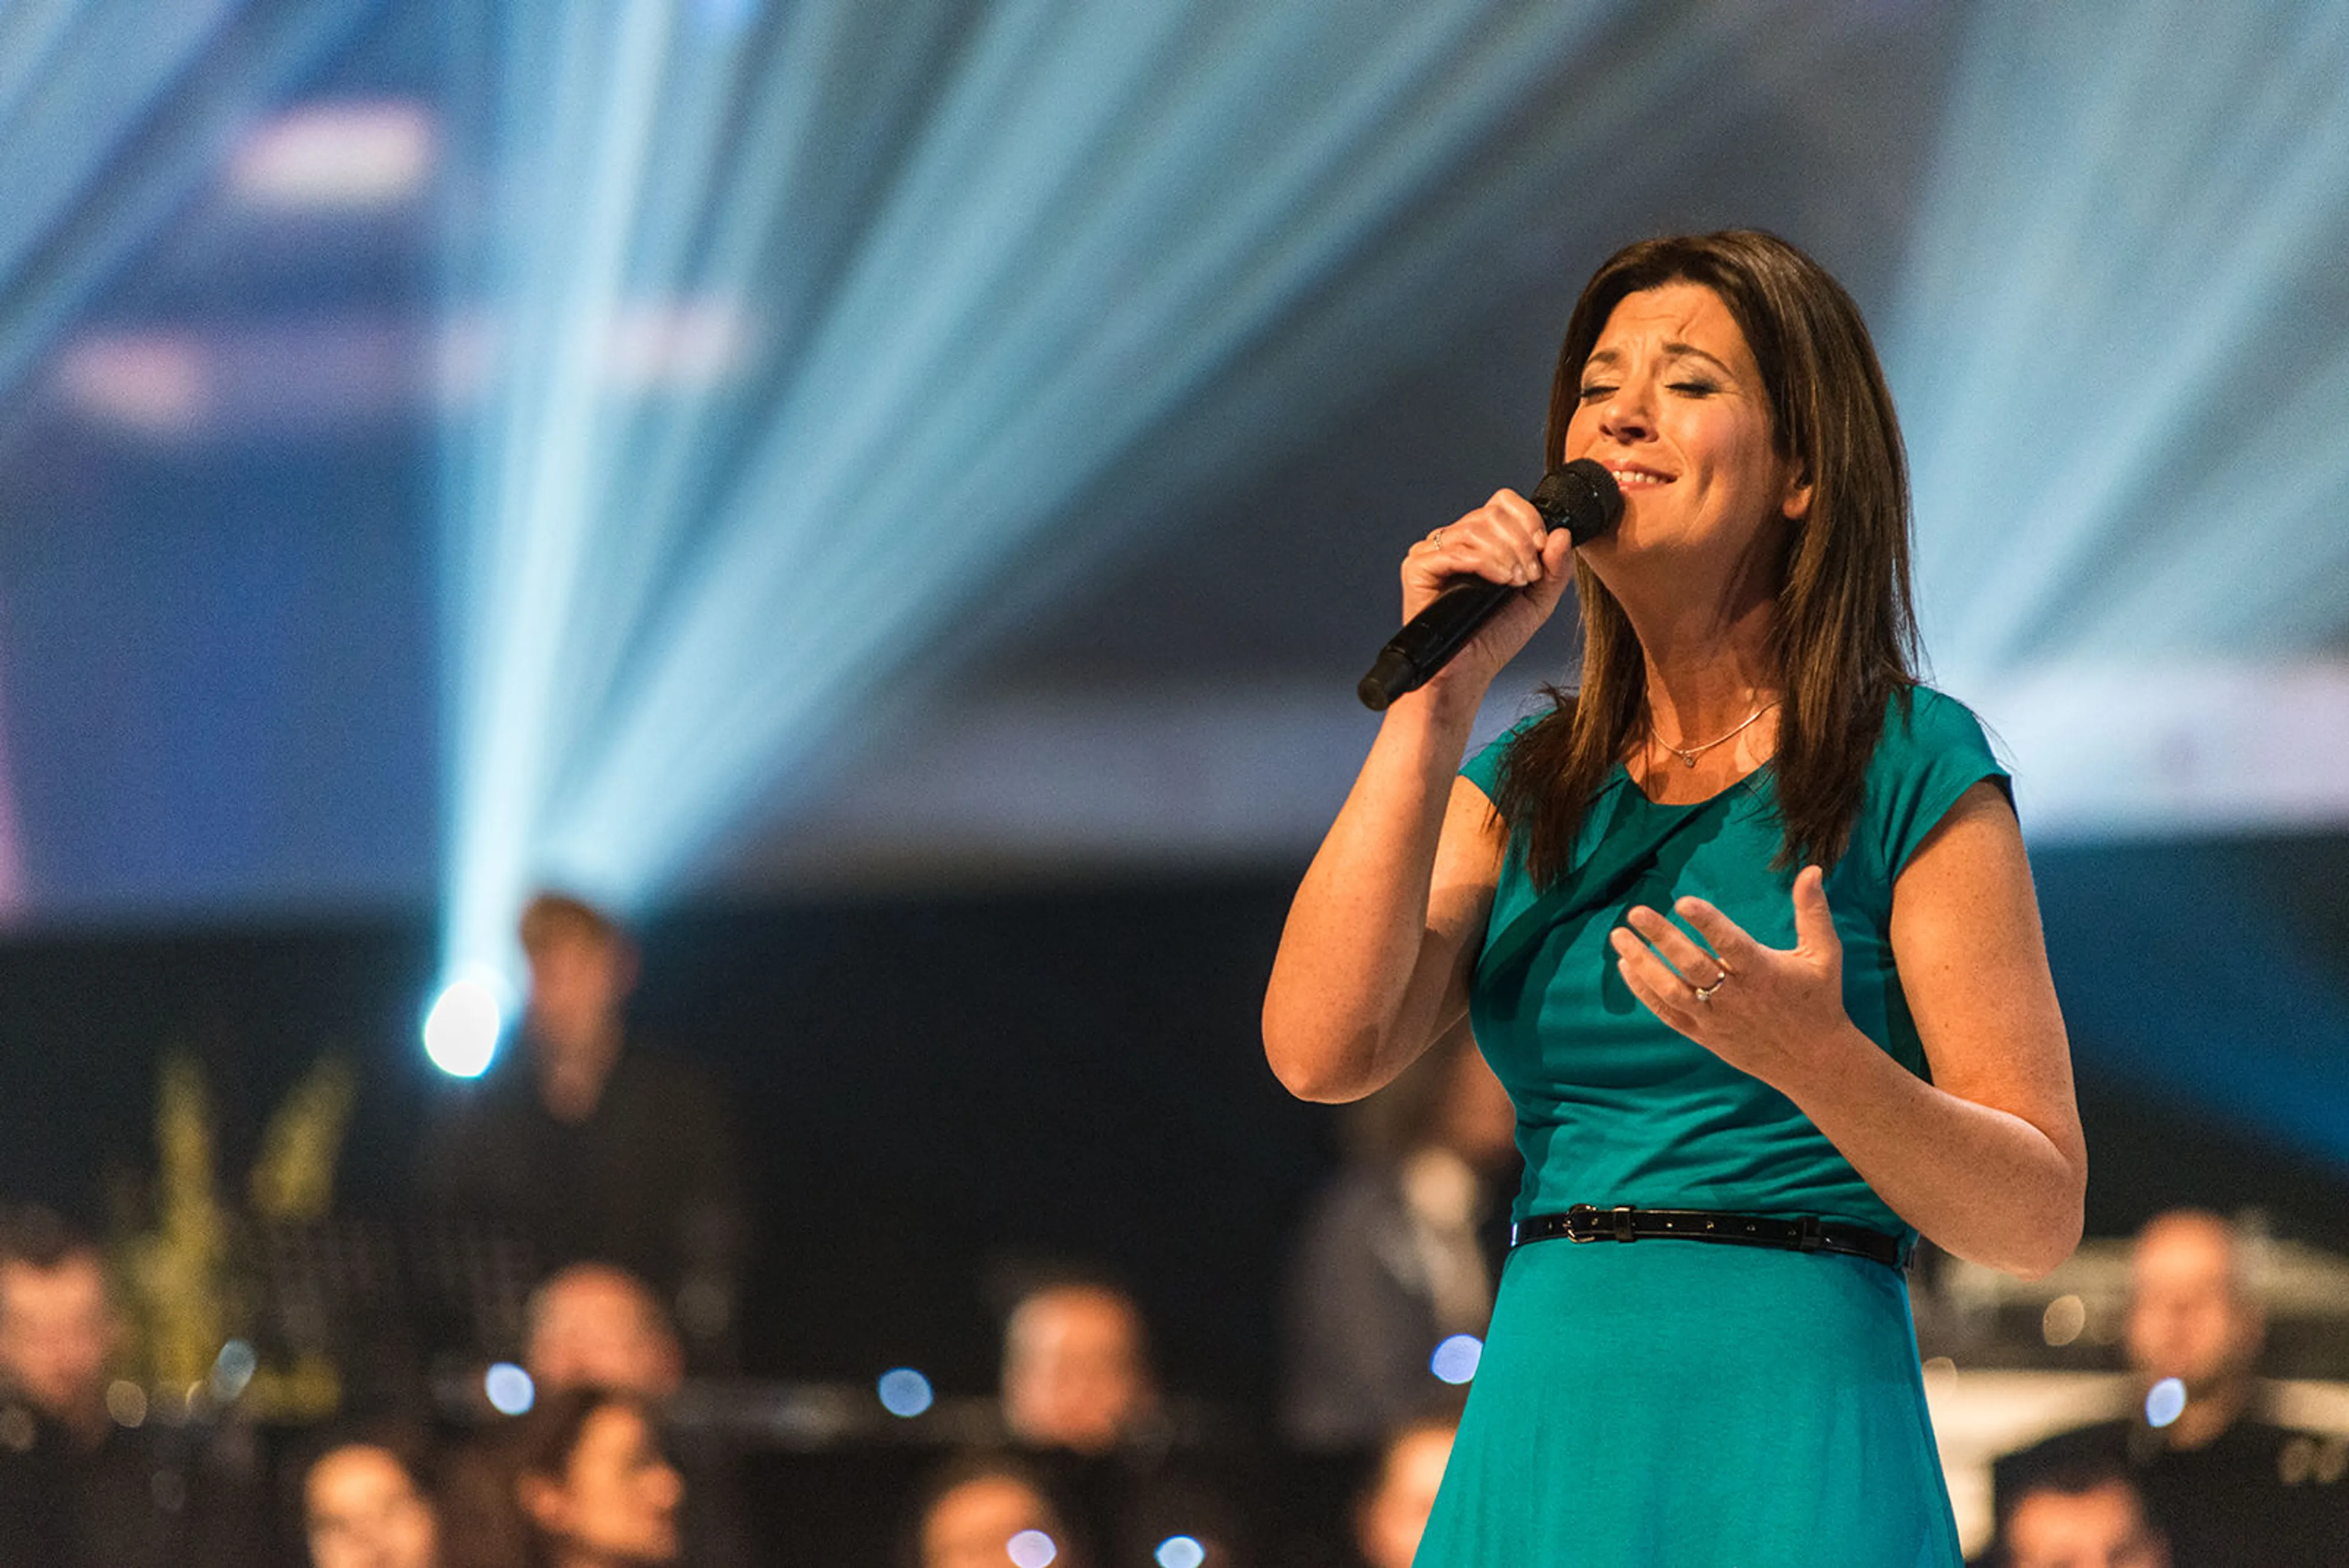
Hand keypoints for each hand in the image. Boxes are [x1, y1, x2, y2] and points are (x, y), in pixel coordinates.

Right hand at [1399, 489, 1579, 697]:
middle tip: (1529, 574)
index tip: (1543, 547)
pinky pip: (1455, 550)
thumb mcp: (1538, 601)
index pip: (1502, 503)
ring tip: (1516, 582)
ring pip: (1474, 528)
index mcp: (1480, 542)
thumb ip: (1555, 568)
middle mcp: (1454, 541)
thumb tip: (1562, 534)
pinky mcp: (1418, 567)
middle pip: (1491, 513)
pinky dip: (1485, 562)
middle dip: (1521, 542)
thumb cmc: (1494, 640)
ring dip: (1506, 553)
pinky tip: (1500, 581)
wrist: (1467, 674)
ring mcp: (1433, 552)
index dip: (1528, 519)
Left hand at [1607, 866, 1855, 1089]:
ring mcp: (1716, 1018)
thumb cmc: (1819, 1001)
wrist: (1813, 1062)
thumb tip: (1812, 869)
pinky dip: (1644, 991)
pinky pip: (1667, 1014)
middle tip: (1635, 912)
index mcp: (1763, 972)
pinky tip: (1625, 967)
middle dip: (1661, 938)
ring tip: (1618, 937)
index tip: (1682, 901)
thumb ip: (1813, 912)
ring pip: (1671, 991)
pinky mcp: (1703, 1035)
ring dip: (1642, 963)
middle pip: (1692, 965)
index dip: (1707, 922)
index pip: (1730, 944)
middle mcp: (1736, 996)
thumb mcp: (1824, 955)